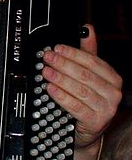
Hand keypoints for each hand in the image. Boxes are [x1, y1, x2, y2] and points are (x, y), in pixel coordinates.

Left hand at [42, 25, 122, 149]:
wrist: (88, 131)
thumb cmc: (89, 101)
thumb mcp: (90, 76)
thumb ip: (89, 53)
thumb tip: (87, 29)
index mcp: (113, 78)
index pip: (93, 61)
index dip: (74, 53)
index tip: (57, 48)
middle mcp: (113, 92)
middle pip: (85, 74)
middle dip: (64, 64)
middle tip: (47, 58)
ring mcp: (106, 108)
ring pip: (80, 89)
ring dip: (61, 79)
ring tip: (46, 71)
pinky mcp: (95, 121)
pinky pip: (76, 106)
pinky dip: (62, 96)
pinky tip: (50, 89)